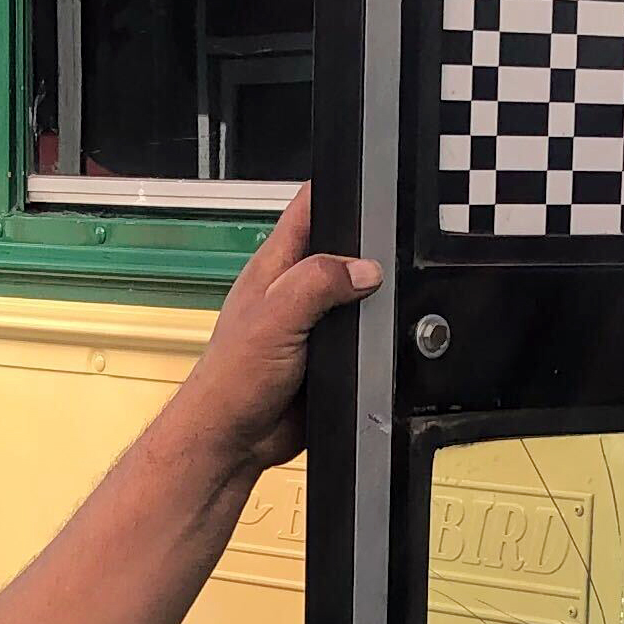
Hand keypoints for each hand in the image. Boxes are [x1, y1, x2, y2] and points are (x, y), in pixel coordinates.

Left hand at [166, 190, 383, 481]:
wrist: (234, 438)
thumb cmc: (231, 380)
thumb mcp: (275, 318)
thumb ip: (317, 284)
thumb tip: (363, 269)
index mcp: (275, 266)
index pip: (308, 208)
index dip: (338, 189)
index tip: (371, 185)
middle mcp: (293, 289)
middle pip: (341, 249)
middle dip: (369, 247)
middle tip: (392, 253)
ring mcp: (311, 322)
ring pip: (354, 294)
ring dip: (372, 299)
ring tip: (390, 297)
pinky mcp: (327, 355)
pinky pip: (359, 336)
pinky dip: (372, 337)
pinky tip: (381, 340)